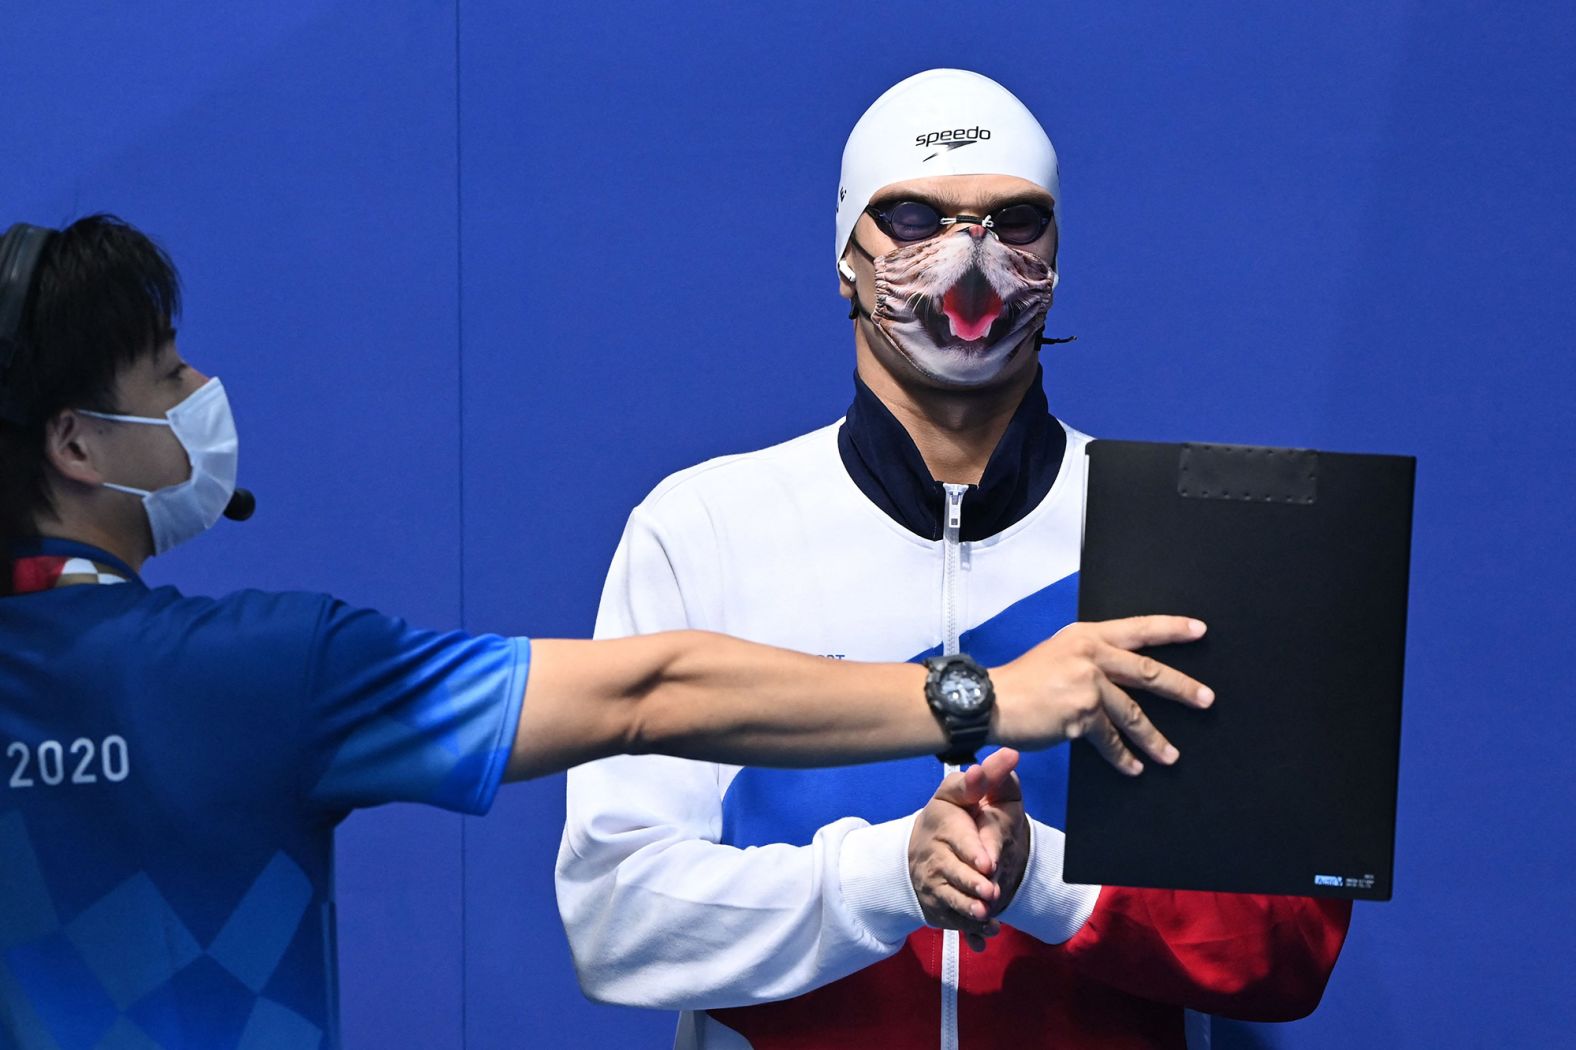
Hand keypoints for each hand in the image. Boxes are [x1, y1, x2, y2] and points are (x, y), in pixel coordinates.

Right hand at [909, 749, 1019, 950]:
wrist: (930, 847)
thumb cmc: (959, 815)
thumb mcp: (970, 791)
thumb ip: (990, 775)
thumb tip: (1010, 754)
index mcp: (942, 822)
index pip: (956, 837)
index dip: (972, 850)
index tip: (987, 862)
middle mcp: (935, 854)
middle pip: (952, 871)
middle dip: (971, 883)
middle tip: (991, 891)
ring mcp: (935, 882)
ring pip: (951, 899)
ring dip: (968, 909)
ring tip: (986, 914)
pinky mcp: (939, 905)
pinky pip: (953, 922)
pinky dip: (969, 931)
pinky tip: (983, 937)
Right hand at [990, 616, 1215, 774]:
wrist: (992, 700)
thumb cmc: (1020, 682)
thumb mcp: (1057, 654)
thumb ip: (1088, 659)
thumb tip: (1116, 678)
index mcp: (1086, 635)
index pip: (1138, 628)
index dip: (1171, 629)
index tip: (1199, 631)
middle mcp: (1091, 655)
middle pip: (1147, 671)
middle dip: (1182, 687)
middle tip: (1206, 699)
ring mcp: (1088, 684)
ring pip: (1133, 713)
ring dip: (1155, 737)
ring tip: (1171, 754)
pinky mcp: (1081, 715)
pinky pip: (1110, 739)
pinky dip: (1123, 756)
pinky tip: (1133, 767)